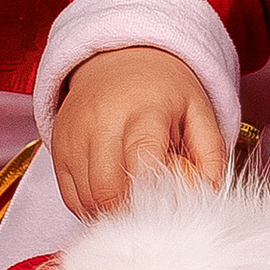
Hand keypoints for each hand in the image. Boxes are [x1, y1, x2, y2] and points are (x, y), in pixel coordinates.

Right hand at [51, 46, 227, 219]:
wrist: (120, 57)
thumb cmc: (164, 91)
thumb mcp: (198, 110)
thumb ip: (211, 153)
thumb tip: (211, 194)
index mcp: (144, 109)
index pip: (141, 160)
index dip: (151, 194)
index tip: (165, 207)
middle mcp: (102, 120)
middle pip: (107, 188)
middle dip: (129, 211)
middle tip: (148, 211)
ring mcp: (75, 134)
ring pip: (87, 198)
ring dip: (109, 212)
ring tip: (132, 200)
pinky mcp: (58, 146)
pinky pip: (70, 197)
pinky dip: (91, 206)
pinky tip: (111, 196)